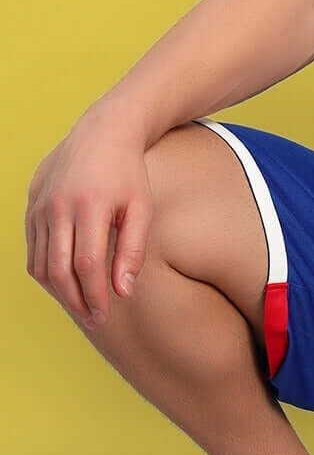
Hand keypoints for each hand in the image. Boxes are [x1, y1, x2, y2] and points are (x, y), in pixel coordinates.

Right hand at [25, 115, 153, 327]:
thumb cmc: (128, 174)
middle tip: (95, 320)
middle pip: (59, 270)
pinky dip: (48, 273)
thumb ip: (133, 250)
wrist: (102, 134)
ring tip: (83, 306)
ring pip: (41, 264)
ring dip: (60, 292)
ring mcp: (41, 206)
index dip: (94, 295)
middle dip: (76, 301)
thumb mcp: (141, 208)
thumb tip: (123, 292)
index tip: (105, 315)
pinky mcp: (32, 208)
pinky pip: (34, 251)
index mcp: (90, 205)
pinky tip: (68, 283)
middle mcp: (59, 206)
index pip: (86, 264)